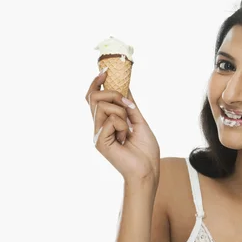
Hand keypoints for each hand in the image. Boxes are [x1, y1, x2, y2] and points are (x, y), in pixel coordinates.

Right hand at [86, 70, 160, 184]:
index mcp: (106, 122)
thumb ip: (130, 106)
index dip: (96, 83)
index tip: (105, 72)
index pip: (93, 98)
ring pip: (103, 106)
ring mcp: (98, 134)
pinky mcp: (100, 141)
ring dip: (121, 112)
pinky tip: (126, 138)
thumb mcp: (139, 122)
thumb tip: (125, 87)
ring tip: (129, 129)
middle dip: (113, 94)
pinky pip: (111, 120)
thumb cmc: (145, 151)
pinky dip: (123, 125)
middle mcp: (99, 127)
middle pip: (93, 97)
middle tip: (128, 106)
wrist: (148, 170)